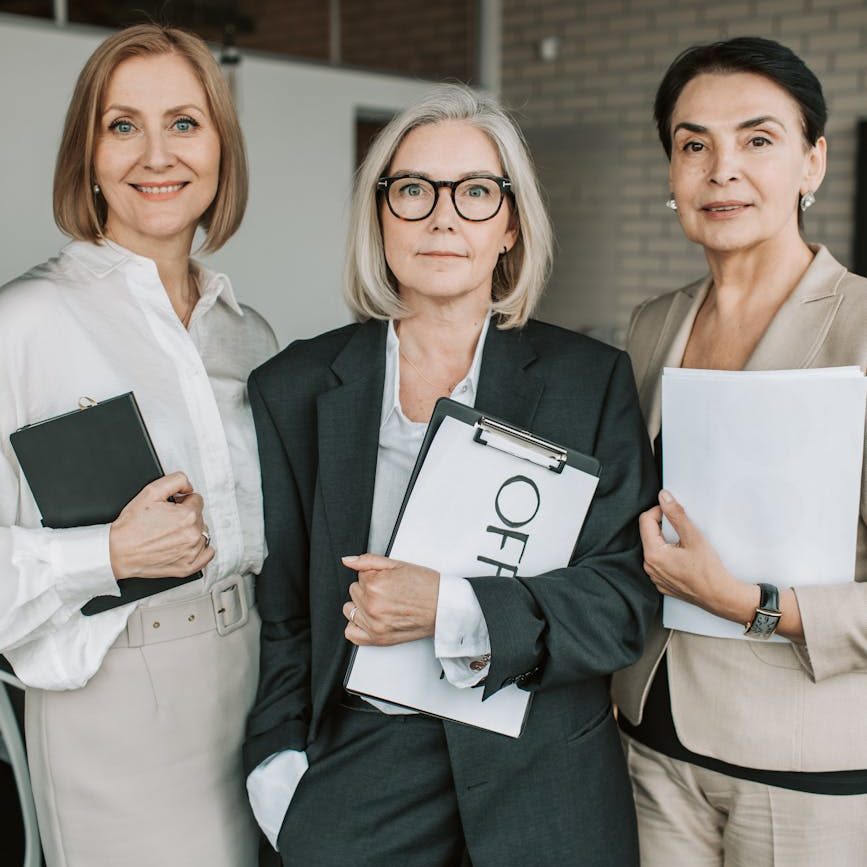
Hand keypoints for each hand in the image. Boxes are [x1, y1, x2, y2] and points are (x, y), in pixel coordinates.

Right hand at [109, 471, 213, 579]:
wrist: (117, 551)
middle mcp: (193, 534)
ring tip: (170, 534)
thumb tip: (188, 486)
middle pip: (199, 516)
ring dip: (191, 531)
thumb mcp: (151, 491)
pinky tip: (187, 545)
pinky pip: (207, 554)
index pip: (196, 499)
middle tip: (166, 521)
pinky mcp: (188, 567)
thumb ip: (176, 480)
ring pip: (202, 533)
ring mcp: (192, 552)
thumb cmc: (131, 526)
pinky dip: (201, 549)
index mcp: (187, 515)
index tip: (171, 507)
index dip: (182, 501)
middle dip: (186, 515)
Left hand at [341, 554, 438, 645]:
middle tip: (388, 590)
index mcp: (375, 584)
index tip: (387, 579)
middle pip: (354, 591)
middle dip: (368, 588)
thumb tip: (348, 561)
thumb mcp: (398, 564)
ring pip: (351, 609)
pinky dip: (357, 625)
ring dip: (362, 605)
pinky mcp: (377, 638)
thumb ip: (368, 561)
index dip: (374, 575)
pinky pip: (351, 633)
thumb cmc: (427, 587)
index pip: (360, 575)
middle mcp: (372, 605)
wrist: (444, 607)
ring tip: (382, 603)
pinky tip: (370, 618)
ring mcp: (374, 623)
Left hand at [639, 490, 754, 620]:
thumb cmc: (709, 570)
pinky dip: (668, 555)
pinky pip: (659, 563)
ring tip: (685, 544)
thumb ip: (676, 514)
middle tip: (682, 528)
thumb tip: (663, 497)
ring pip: (654, 548)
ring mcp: (655, 577)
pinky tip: (684, 558)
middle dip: (663, 526)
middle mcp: (649, 567)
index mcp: (653, 554)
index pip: (645, 521)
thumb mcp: (693, 537)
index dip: (659, 511)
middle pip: (649, 535)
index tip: (673, 511)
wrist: (720, 597)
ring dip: (666, 541)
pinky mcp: (662, 583)